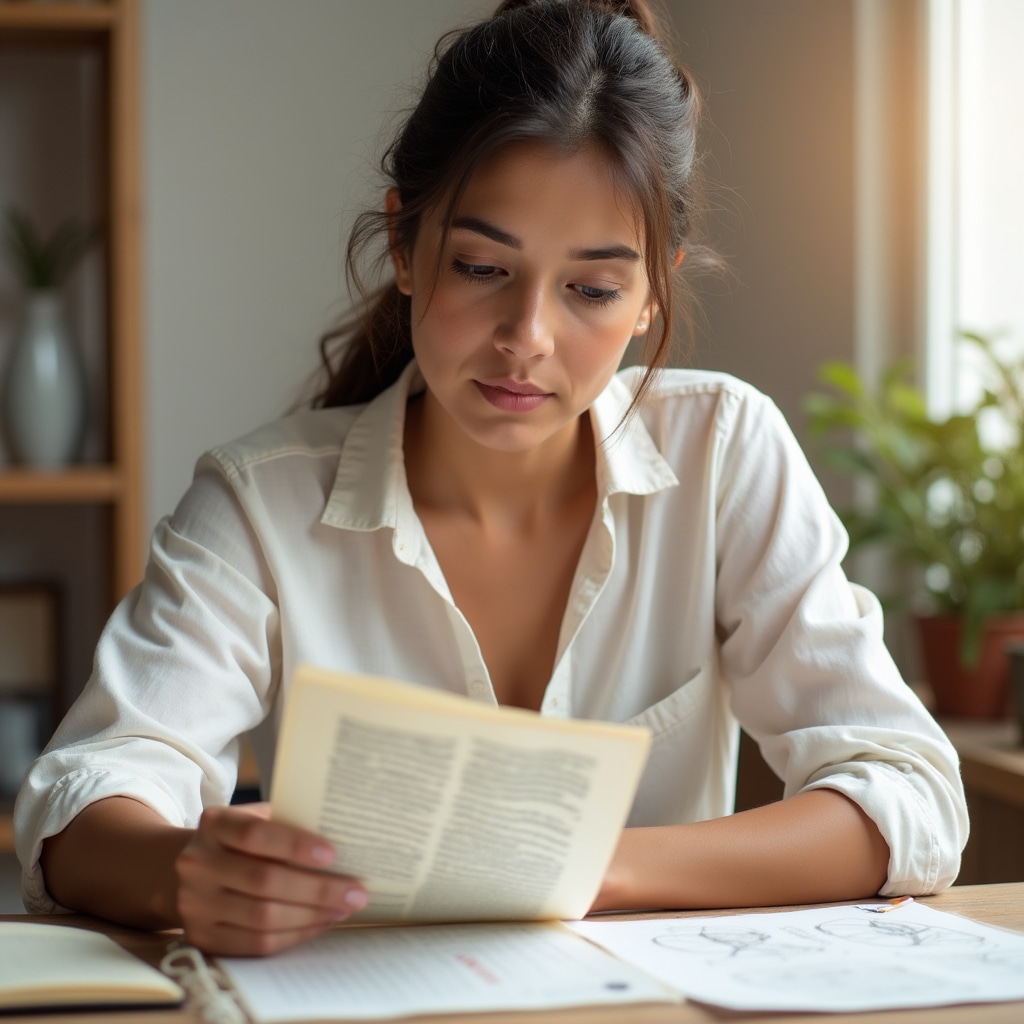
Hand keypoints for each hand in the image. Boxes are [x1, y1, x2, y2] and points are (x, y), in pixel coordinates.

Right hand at [175, 802, 367, 955]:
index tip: (333, 854)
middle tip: (357, 891)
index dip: (295, 845)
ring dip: (311, 916)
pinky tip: (320, 923)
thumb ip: (287, 822)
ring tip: (344, 908)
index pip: (255, 834)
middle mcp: (198, 864)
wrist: (188, 872)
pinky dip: (294, 935)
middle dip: (318, 889)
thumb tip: (342, 834)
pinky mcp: (202, 938)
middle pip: (264, 881)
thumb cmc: (240, 841)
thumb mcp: (254, 819)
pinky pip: (256, 944)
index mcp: (214, 824)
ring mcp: (195, 905)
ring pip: (263, 918)